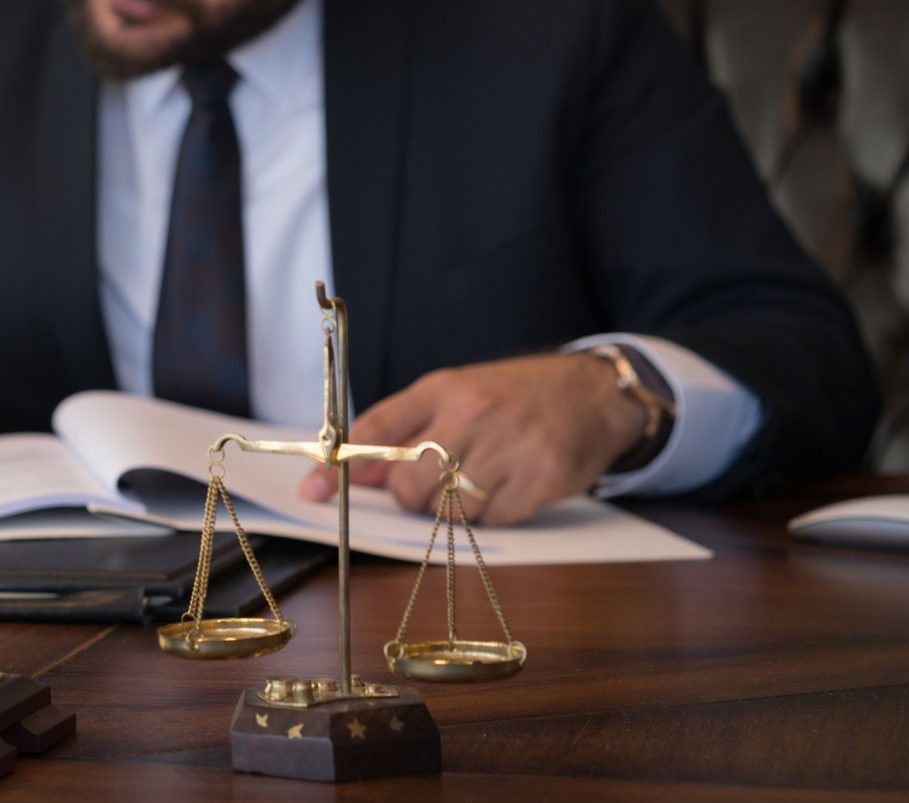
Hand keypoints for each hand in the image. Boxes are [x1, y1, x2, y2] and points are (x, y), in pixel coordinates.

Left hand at [297, 352, 647, 524]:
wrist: (594, 393)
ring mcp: (510, 446)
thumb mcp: (457, 394)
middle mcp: (474, 413)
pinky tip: (508, 487)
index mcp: (445, 388)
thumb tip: (360, 471)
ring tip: (478, 480)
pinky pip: (493, 521)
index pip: (377, 428)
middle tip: (436, 482)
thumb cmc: (514, 396)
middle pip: (411, 483)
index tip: (314, 489)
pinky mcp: (541, 478)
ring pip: (450, 509)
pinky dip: (492, 515)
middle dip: (413, 495)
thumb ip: (406, 429)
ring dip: (454, 508)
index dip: (341, 465)